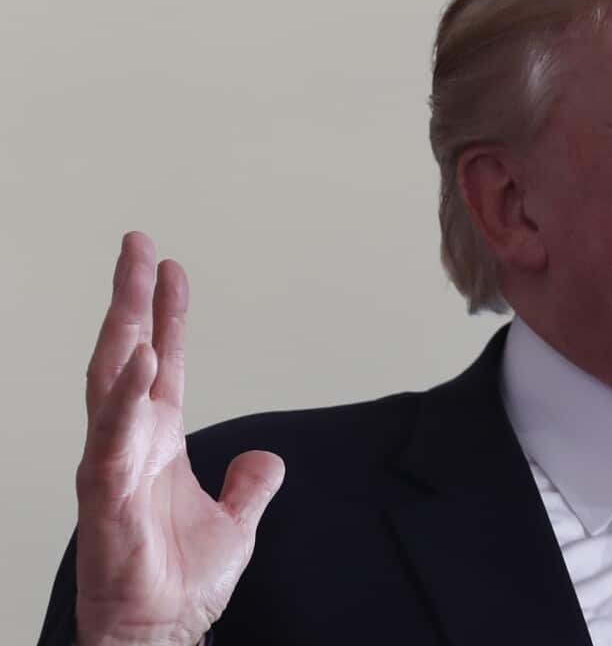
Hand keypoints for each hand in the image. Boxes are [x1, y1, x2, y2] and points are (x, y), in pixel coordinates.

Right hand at [75, 232, 284, 645]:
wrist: (159, 630)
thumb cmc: (179, 582)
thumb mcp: (235, 522)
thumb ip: (249, 485)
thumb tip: (264, 459)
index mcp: (157, 442)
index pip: (162, 362)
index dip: (165, 315)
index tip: (170, 268)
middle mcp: (130, 442)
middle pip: (127, 353)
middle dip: (132, 297)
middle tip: (139, 244)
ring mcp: (113, 462)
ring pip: (111, 379)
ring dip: (122, 325)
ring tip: (135, 274)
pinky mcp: (107, 492)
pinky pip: (111, 435)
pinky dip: (123, 396)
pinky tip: (136, 359)